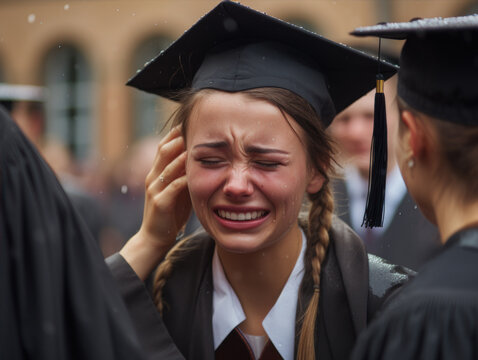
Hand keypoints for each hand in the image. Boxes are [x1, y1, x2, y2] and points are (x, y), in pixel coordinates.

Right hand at [120, 126, 190, 278]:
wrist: (154, 237)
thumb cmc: (170, 213)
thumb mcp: (178, 190)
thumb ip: (185, 174)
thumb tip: (203, 159)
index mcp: (157, 172)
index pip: (165, 146)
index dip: (176, 133)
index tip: (192, 123)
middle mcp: (153, 177)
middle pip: (164, 150)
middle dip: (179, 137)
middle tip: (197, 127)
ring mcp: (155, 189)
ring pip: (167, 165)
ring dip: (182, 153)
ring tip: (197, 144)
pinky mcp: (160, 202)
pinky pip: (173, 186)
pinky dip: (184, 177)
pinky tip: (195, 172)